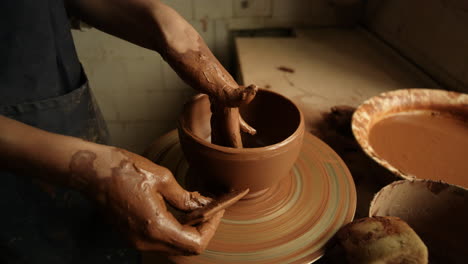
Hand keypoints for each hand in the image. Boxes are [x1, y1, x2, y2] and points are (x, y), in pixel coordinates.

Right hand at [69, 147, 222, 254]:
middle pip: (186, 249)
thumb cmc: (124, 170)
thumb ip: (185, 197)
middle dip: (203, 230)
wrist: (92, 172)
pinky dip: (176, 228)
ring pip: (174, 245)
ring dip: (190, 230)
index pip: (195, 244)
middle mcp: (146, 241)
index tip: (216, 210)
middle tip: (210, 209)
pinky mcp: (132, 235)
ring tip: (198, 207)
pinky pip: (161, 239)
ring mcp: (137, 241)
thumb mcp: (162, 178)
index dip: (211, 228)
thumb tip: (204, 205)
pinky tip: (180, 209)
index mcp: (155, 227)